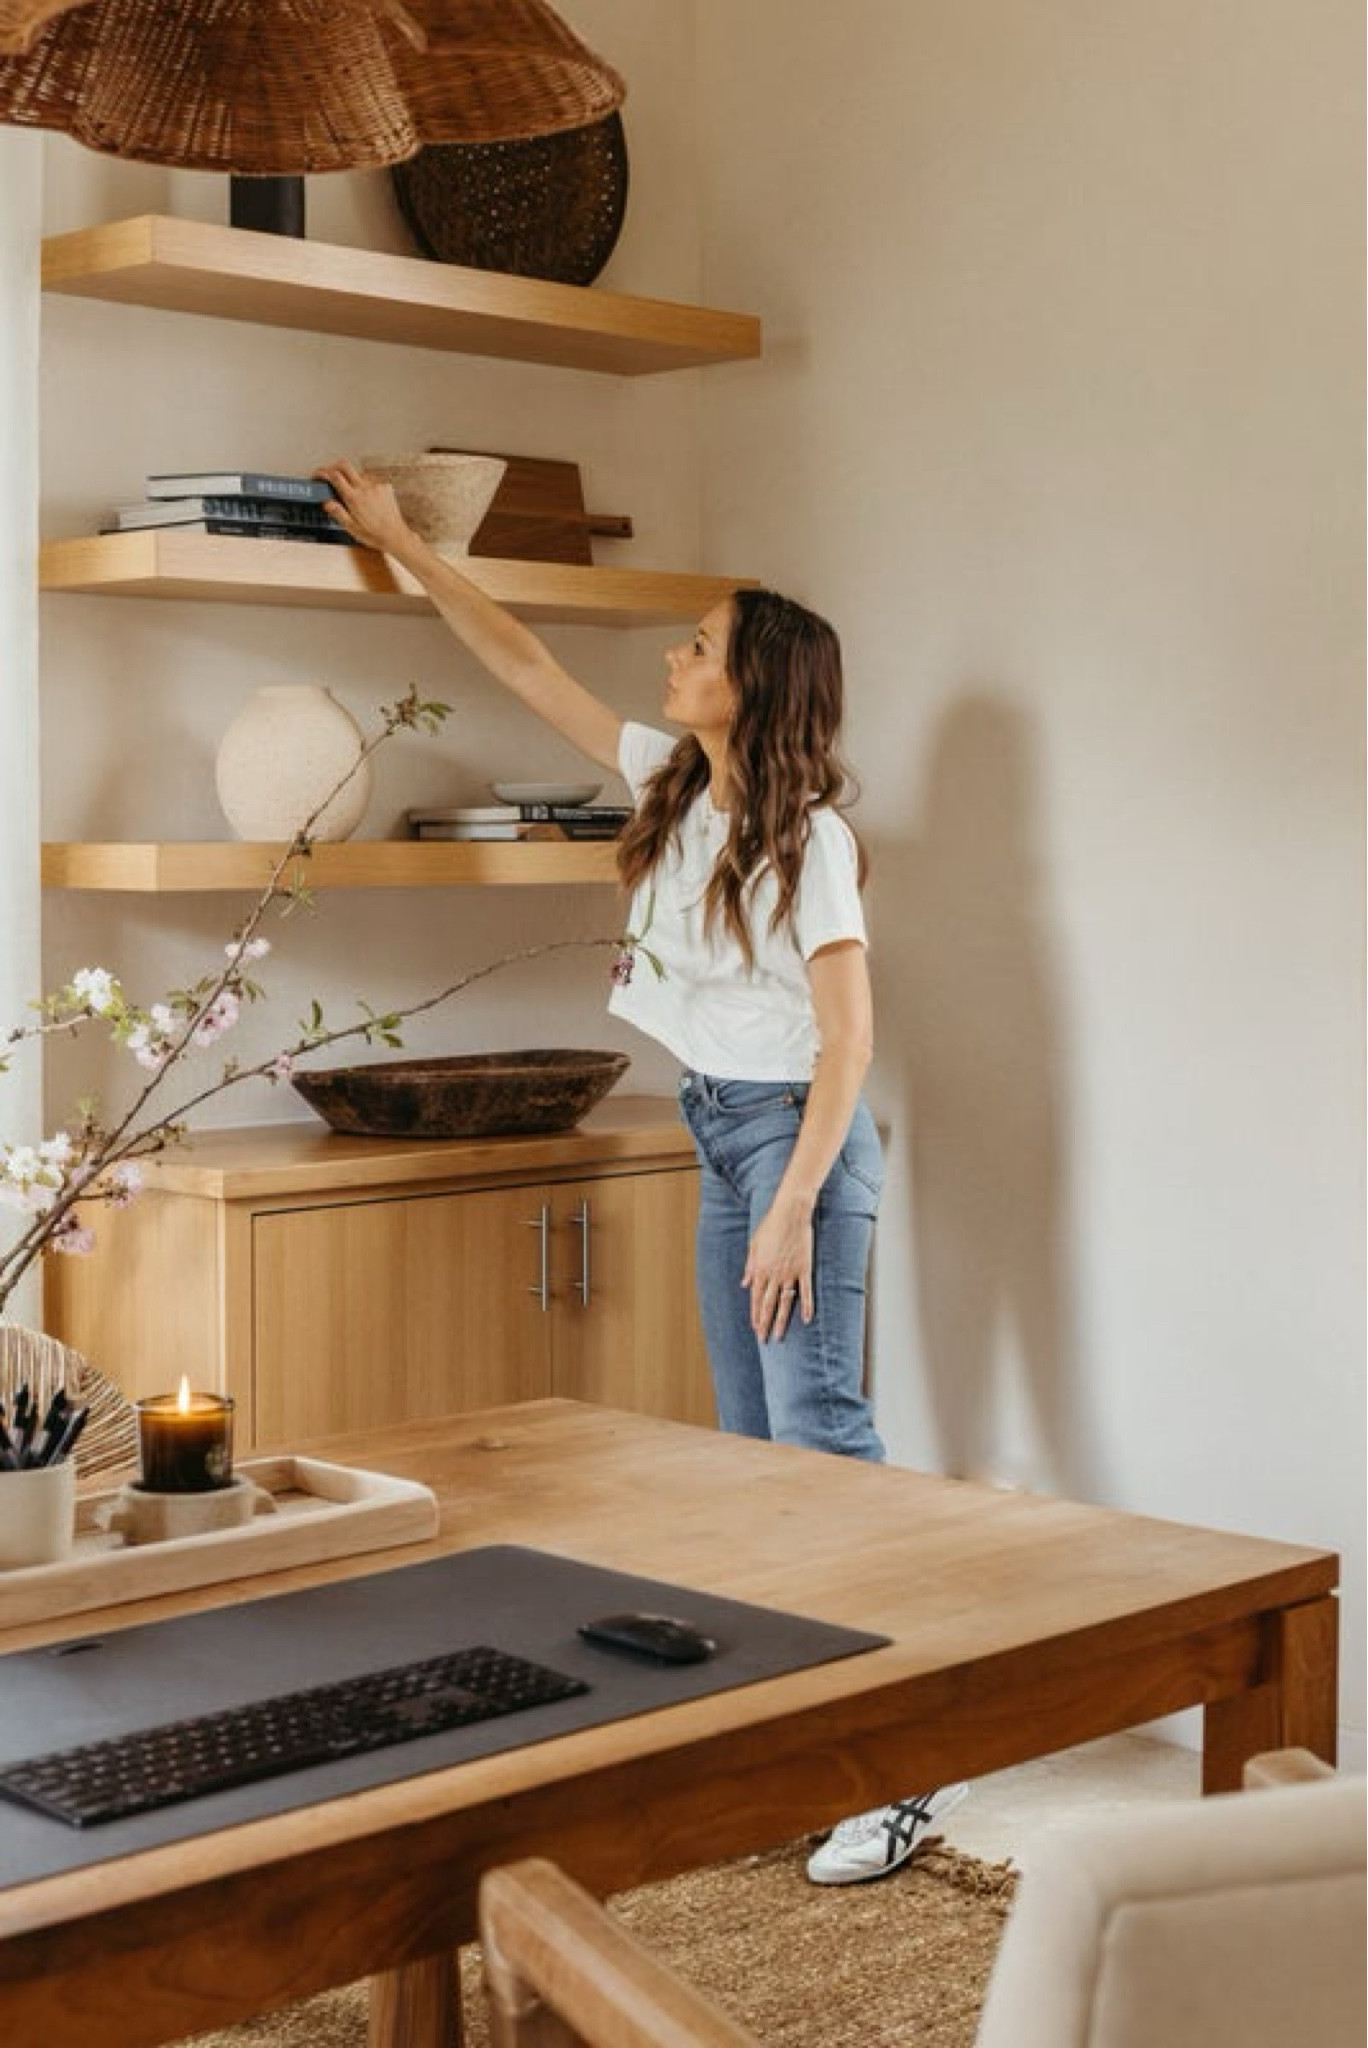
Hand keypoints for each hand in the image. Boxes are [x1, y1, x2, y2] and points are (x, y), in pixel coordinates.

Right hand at [314, 460, 413, 554]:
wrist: (396, 536)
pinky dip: (364, 484)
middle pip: (345, 465)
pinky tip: (365, 495)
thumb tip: (326, 502)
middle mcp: (365, 488)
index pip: (335, 476)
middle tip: (329, 473)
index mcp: (354, 498)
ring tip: (349, 490)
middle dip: (334, 465)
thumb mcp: (351, 527)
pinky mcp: (386, 487)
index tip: (318, 474)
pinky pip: (371, 479)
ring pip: (358, 472)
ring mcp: (376, 485)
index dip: (323, 472)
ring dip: (350, 477)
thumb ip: (338, 512)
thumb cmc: (375, 535)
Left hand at [742, 1200, 813, 1341]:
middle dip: (765, 1323)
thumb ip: (749, 1266)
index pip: (756, 1298)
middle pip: (768, 1304)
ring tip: (779, 1336)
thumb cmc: (770, 1225)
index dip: (755, 1314)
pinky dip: (807, 1306)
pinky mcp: (804, 1269)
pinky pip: (806, 1291)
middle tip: (764, 1339)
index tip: (755, 1328)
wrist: (790, 1213)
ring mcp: (790, 1273)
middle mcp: (774, 1275)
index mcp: (760, 1269)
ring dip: (781, 1320)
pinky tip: (807, 1319)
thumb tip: (744, 1284)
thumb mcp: (754, 1244)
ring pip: (785, 1302)